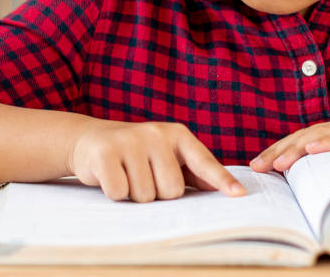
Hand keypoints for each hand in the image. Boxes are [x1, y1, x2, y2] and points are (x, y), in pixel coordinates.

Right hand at [67, 121, 246, 201]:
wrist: (90, 140)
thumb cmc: (136, 153)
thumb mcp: (166, 155)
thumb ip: (193, 170)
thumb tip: (223, 187)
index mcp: (176, 135)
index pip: (203, 161)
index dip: (221, 180)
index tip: (239, 195)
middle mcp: (156, 134)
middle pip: (172, 190)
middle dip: (157, 193)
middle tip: (142, 176)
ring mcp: (130, 141)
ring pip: (146, 195)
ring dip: (134, 194)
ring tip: (126, 175)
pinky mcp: (105, 153)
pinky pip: (120, 193)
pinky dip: (115, 193)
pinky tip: (110, 177)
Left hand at [249, 114, 329, 174]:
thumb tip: (321, 194)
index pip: (302, 141)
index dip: (280, 152)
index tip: (259, 166)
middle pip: (303, 136)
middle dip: (278, 151)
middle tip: (256, 166)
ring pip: (320, 135)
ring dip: (296, 148)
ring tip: (277, 162)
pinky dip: (328, 142)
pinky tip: (311, 150)